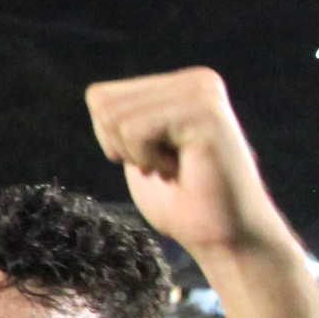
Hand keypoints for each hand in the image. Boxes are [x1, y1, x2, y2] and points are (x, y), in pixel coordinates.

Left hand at [88, 66, 288, 261]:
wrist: (223, 237)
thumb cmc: (180, 203)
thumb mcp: (139, 151)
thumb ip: (122, 117)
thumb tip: (95, 95)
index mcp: (181, 84)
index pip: (100, 97)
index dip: (112, 140)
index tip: (154, 159)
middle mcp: (197, 80)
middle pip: (103, 102)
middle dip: (121, 146)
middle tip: (165, 167)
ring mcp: (203, 92)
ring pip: (115, 116)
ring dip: (137, 155)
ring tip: (176, 168)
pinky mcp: (206, 112)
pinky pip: (135, 130)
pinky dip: (148, 160)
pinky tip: (182, 170)